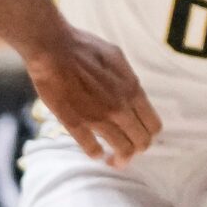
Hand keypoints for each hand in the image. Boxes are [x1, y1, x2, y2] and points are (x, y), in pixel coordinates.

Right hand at [28, 27, 160, 164]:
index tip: (140, 136)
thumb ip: (127, 79)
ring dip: (119, 159)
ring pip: (121, 150)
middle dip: (136, 150)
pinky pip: (91, 148)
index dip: (148, 135)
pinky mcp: (76, 124)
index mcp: (132, 91)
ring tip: (112, 160)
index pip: (153, 125)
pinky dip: (95, 153)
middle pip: (141, 142)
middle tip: (127, 151)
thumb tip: (133, 92)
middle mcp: (120, 108)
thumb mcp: (117, 58)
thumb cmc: (83, 47)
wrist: (53, 48)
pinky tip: (94, 152)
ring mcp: (98, 118)